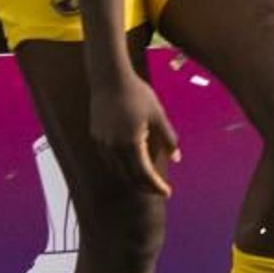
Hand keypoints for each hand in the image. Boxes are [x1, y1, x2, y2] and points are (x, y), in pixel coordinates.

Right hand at [93, 71, 178, 195]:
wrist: (110, 79)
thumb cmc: (138, 95)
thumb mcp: (158, 115)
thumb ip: (168, 138)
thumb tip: (177, 158)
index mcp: (130, 143)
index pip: (144, 174)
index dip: (156, 186)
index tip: (167, 192)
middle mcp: (113, 148)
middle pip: (129, 177)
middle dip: (145, 186)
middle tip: (159, 188)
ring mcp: (102, 144)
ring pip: (117, 171)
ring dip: (133, 178)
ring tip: (148, 179)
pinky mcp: (96, 138)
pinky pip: (110, 161)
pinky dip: (122, 167)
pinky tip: (132, 164)